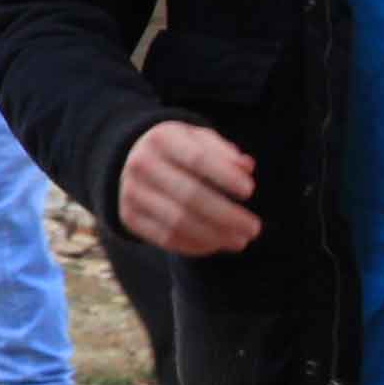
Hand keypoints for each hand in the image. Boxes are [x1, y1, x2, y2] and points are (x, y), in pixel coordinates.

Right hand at [115, 118, 264, 255]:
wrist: (134, 159)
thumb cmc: (181, 150)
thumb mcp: (200, 140)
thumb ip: (225, 151)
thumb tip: (247, 167)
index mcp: (162, 139)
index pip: (197, 159)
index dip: (225, 176)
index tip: (250, 191)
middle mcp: (141, 165)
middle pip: (190, 195)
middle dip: (227, 215)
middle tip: (254, 228)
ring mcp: (132, 193)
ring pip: (178, 222)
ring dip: (215, 236)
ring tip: (240, 241)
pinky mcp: (129, 217)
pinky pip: (166, 238)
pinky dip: (196, 245)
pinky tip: (217, 244)